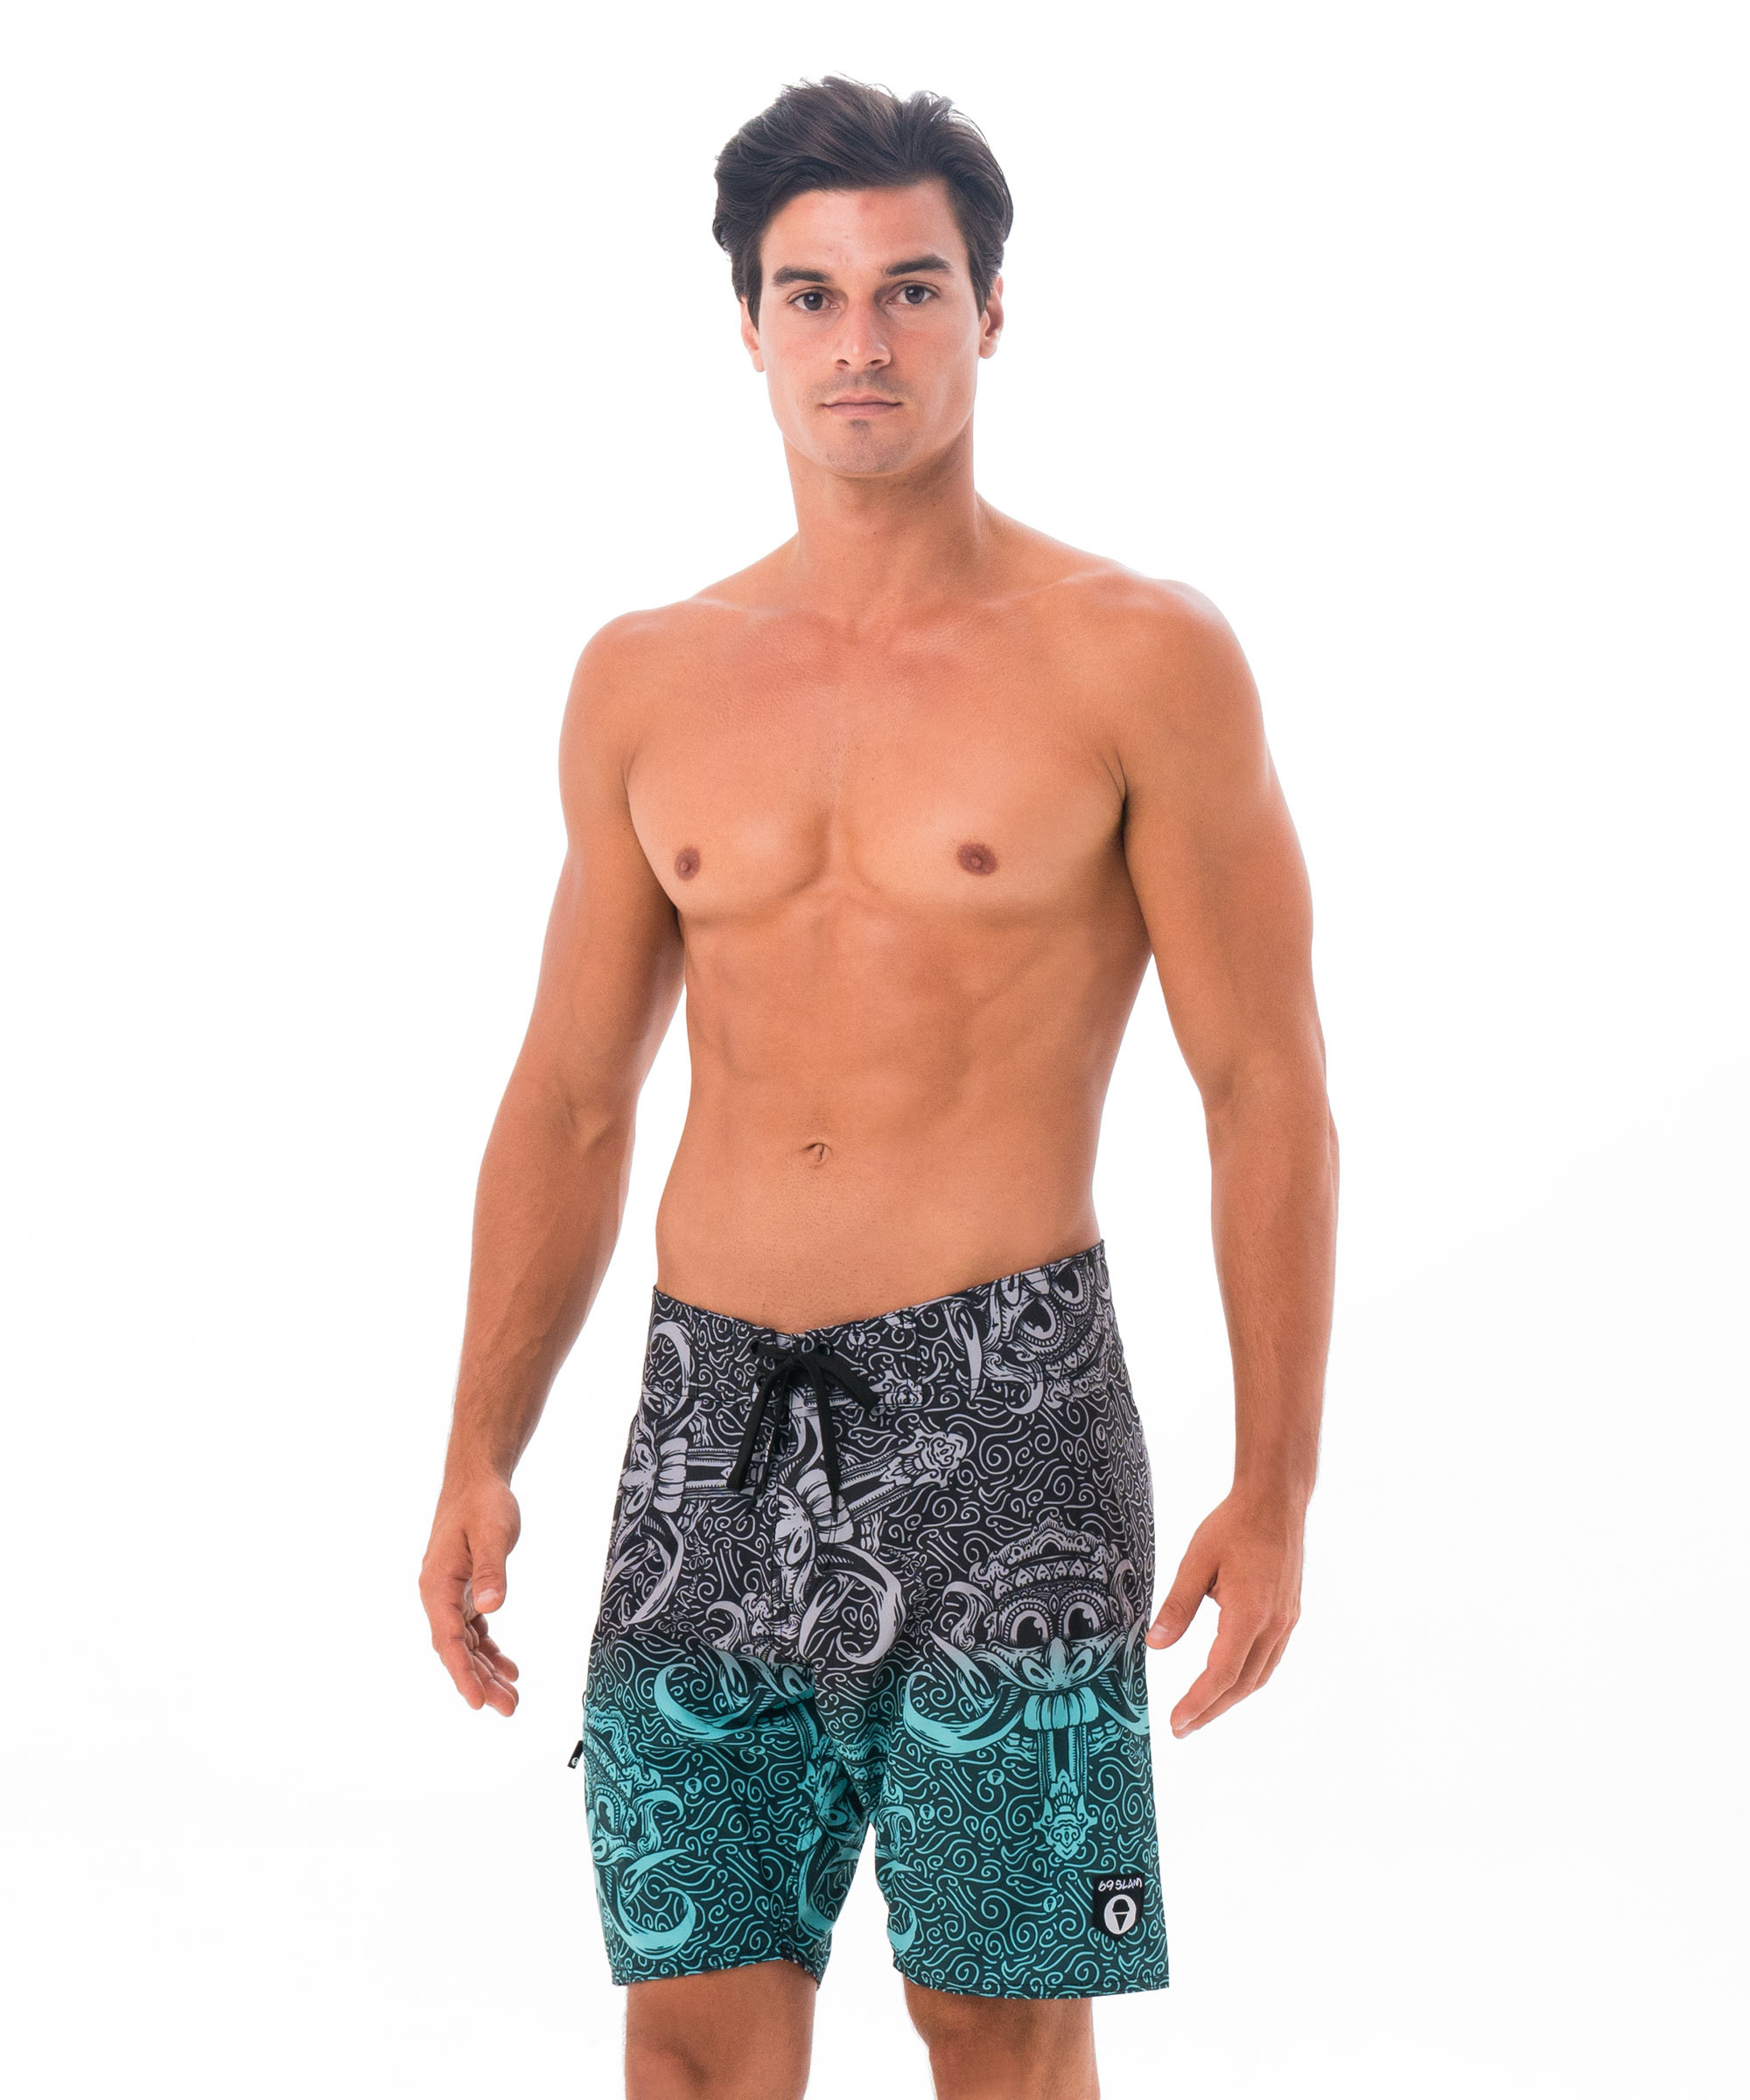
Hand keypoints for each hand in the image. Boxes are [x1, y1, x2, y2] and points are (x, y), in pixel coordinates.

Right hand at [419, 1474, 522, 1714]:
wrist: (476, 1482)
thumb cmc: (483, 1504)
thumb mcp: (492, 1533)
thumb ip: (491, 1570)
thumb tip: (491, 1608)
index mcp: (437, 1585)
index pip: (447, 1640)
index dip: (462, 1673)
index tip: (477, 1701)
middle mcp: (438, 1595)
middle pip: (456, 1649)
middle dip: (480, 1681)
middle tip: (509, 1708)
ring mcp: (450, 1595)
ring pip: (465, 1644)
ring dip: (486, 1670)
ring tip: (512, 1697)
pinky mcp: (465, 1591)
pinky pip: (473, 1630)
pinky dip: (489, 1650)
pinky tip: (508, 1667)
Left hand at [1146, 1492, 1302, 1735]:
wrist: (1276, 1501)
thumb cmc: (1234, 1525)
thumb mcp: (1196, 1560)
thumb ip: (1176, 1605)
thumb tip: (1155, 1645)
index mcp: (1250, 1613)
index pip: (1222, 1673)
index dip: (1198, 1702)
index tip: (1176, 1722)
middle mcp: (1274, 1624)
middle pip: (1242, 1684)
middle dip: (1211, 1710)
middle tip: (1181, 1729)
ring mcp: (1286, 1622)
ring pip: (1259, 1676)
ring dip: (1229, 1699)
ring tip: (1200, 1713)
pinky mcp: (1289, 1615)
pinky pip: (1269, 1660)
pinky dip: (1246, 1679)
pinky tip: (1228, 1681)